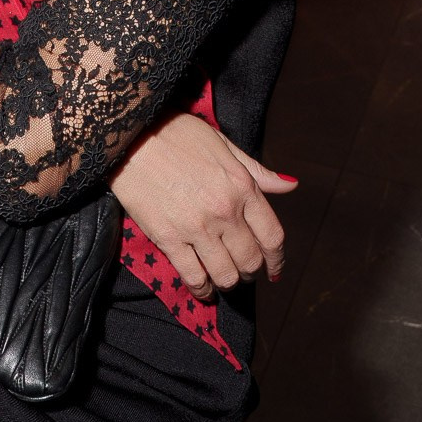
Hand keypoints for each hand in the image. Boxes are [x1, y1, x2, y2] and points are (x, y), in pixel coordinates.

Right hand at [109, 112, 295, 298]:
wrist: (131, 132)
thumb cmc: (177, 133)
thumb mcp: (223, 144)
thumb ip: (257, 171)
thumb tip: (291, 186)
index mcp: (242, 187)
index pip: (272, 236)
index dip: (277, 260)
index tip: (274, 270)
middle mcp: (224, 211)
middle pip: (251, 260)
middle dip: (251, 272)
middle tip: (243, 271)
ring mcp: (196, 227)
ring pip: (226, 274)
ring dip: (228, 282)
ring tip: (222, 279)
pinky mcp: (168, 238)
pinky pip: (193, 276)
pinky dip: (202, 289)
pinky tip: (202, 288)